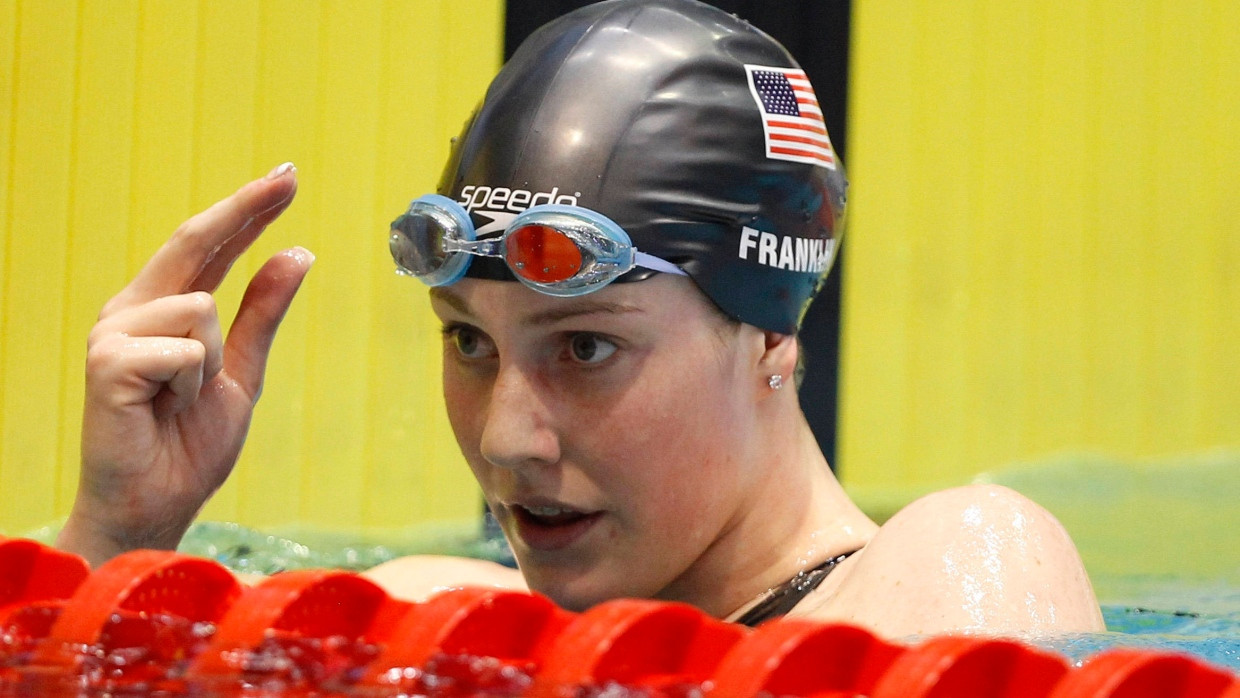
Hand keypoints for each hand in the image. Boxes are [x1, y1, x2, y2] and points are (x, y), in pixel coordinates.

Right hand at [56, 163, 313, 565]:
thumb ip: (263, 314)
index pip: (210, 249)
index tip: (285, 177)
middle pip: (195, 242)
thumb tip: (297, 253)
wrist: (156, 504)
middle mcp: (132, 310)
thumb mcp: (242, 372)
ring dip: (211, 363)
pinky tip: (164, 409)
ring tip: (181, 401)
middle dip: (244, 209)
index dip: (246, 211)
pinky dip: (192, 384)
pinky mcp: (107, 361)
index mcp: (162, 310)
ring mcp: (113, 332)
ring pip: (201, 307)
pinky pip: (185, 348)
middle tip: (289, 175)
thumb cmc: (189, 444)